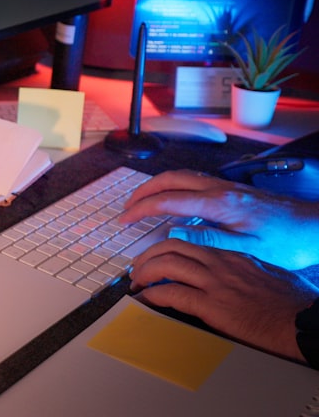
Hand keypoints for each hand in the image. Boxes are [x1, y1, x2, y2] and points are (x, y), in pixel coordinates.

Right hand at [119, 169, 318, 269]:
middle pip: (169, 179)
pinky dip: (173, 187)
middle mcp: (219, 189)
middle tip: (126, 209)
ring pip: (180, 176)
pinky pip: (192, 180)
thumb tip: (174, 233)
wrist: (314, 226)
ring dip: (156, 186)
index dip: (141, 209)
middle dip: (142, 192)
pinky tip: (172, 201)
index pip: (168, 200)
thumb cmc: (285, 242)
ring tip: (142, 202)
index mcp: (219, 203)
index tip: (124, 220)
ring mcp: (225, 186)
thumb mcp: (247, 248)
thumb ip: (209, 239)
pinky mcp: (231, 189)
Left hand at [129, 239, 317, 362]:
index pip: (190, 241)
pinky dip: (152, 295)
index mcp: (232, 254)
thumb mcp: (264, 274)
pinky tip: (145, 299)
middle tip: (138, 268)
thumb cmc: (290, 303)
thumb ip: (240, 269)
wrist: (301, 321)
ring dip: (145, 273)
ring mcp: (215, 283)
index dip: (167, 246)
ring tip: (137, 283)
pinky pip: (171, 294)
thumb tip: (226, 276)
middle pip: (171, 246)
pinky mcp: (212, 305)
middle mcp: (221, 263)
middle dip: (148, 255)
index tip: (157, 255)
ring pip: (166, 265)